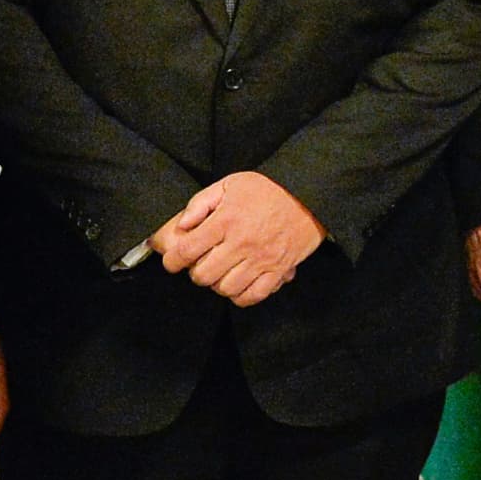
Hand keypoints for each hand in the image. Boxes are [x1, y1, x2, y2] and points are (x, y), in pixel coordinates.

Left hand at [153, 171, 325, 305]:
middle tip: (201, 264)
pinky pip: (253, 296)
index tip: (173, 261)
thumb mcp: (229, 184)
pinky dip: (241, 296)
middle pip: (203, 275)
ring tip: (221, 273)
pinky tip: (239, 284)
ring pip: (226, 289)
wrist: (308, 194)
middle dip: (196, 273)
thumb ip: (201, 203)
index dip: (172, 261)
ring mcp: (261, 259)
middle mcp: (242, 242)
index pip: (186, 251)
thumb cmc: (267, 188)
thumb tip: (181, 226)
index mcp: (226, 220)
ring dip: (218, 284)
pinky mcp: (278, 270)